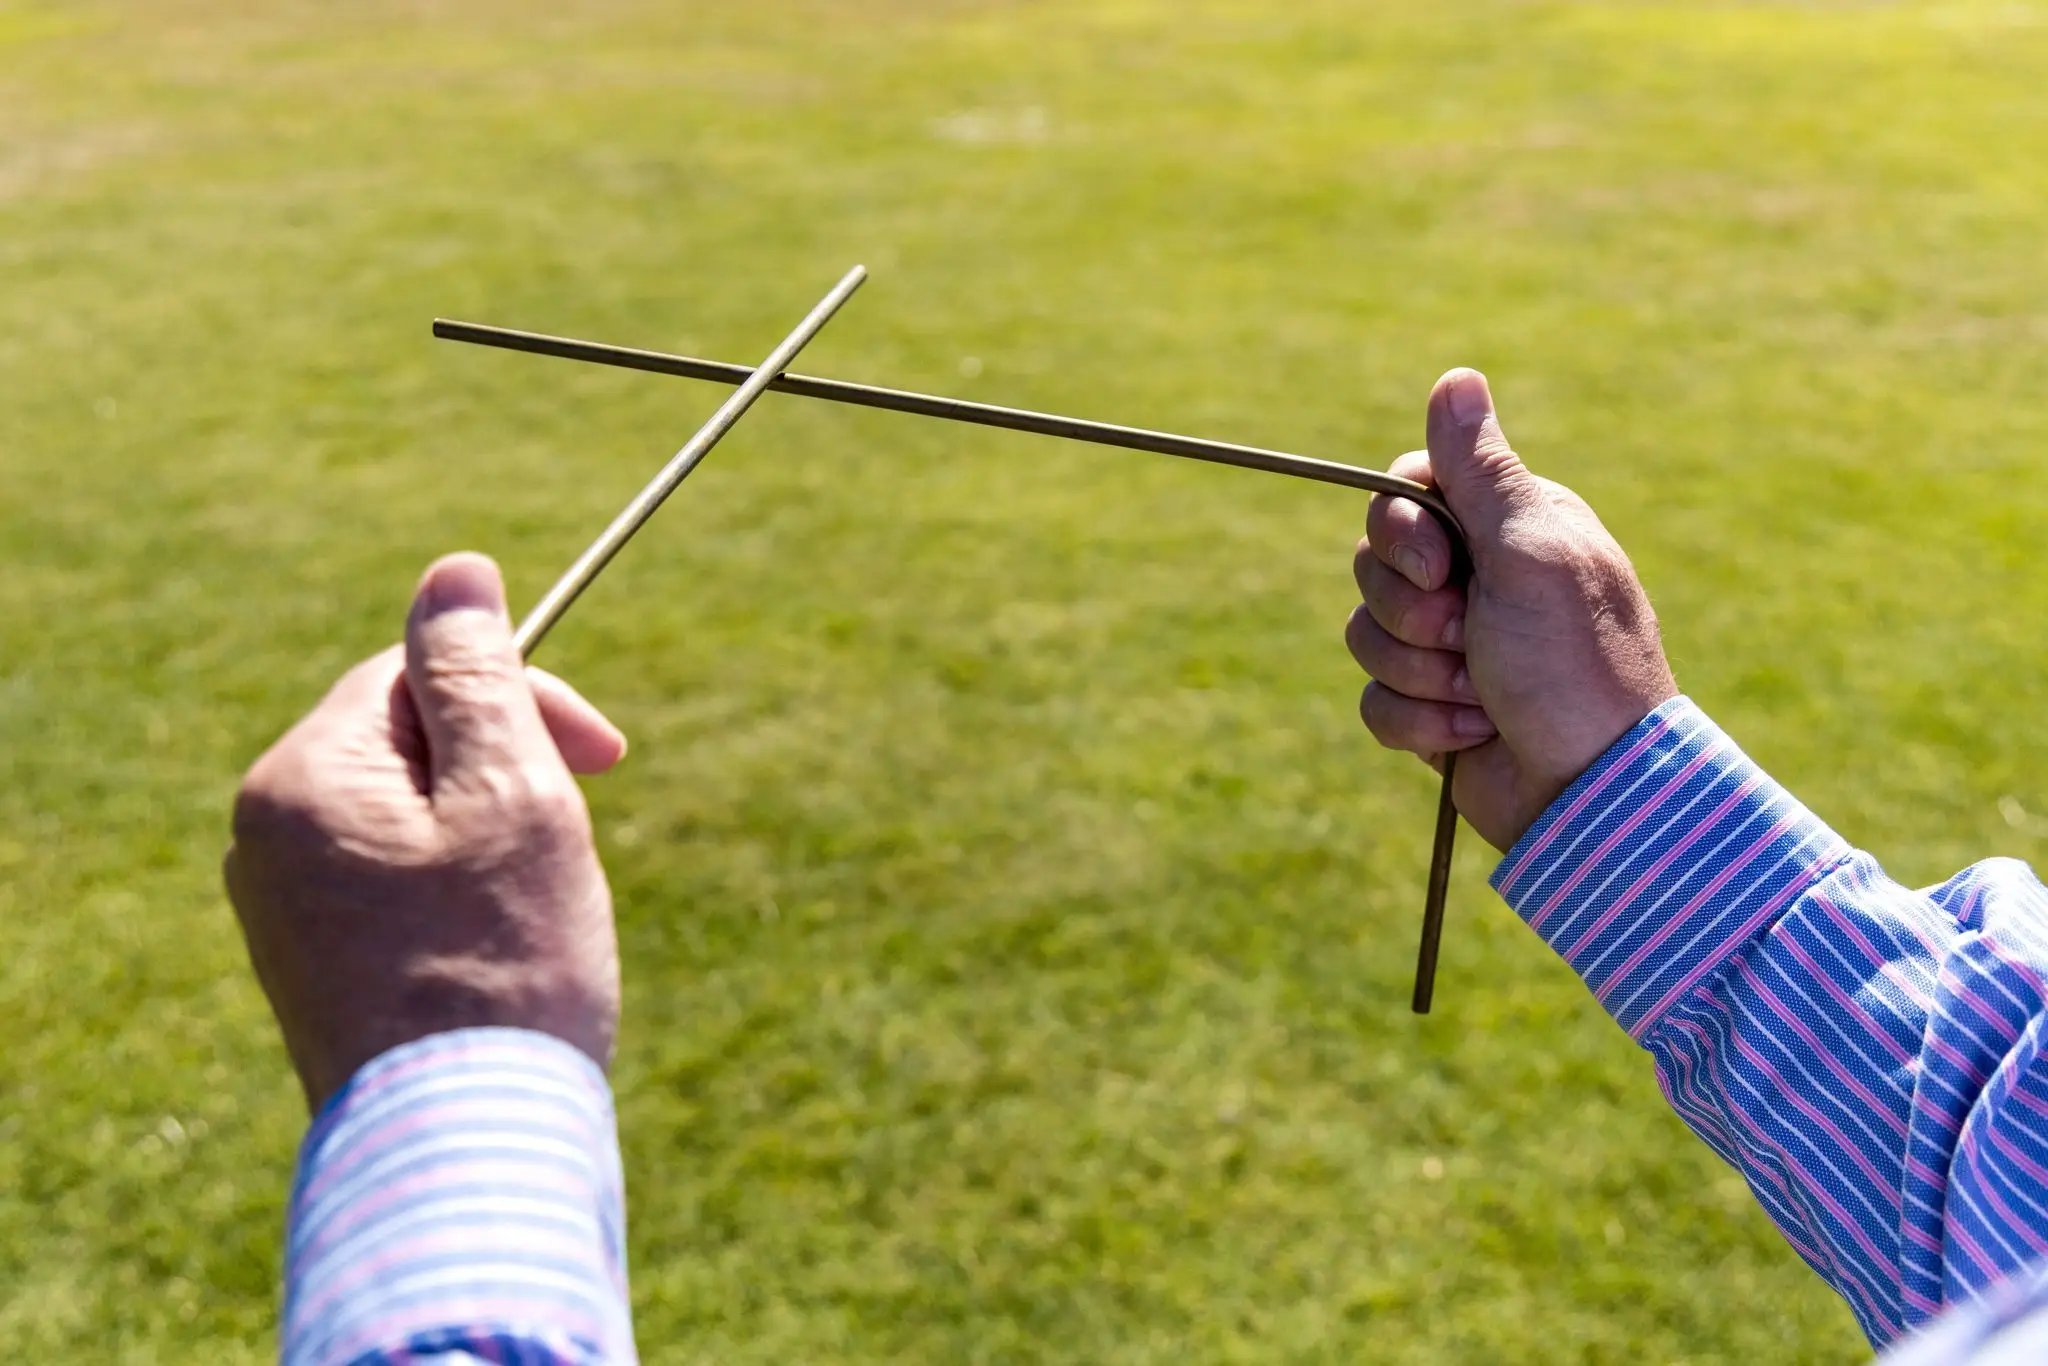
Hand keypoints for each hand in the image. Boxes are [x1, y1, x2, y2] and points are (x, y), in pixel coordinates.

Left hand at [225, 553, 628, 1111]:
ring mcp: (282, 910)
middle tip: (583, 832)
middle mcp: (267, 837)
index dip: (523, 697)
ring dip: (493, 831)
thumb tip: (455, 568)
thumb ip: (480, 675)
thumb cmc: (504, 969)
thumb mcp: (512, 793)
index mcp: (304, 779)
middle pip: (408, 741)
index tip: (610, 754)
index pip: (416, 675)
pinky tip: (508, 948)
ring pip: (409, 813)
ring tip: (544, 905)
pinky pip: (394, 880)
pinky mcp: (314, 968)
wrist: (463, 1153)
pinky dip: (464, 890)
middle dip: (508, 768)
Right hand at [1346, 369, 1676, 851]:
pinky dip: (1419, 723)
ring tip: (1482, 695)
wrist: (1593, 793)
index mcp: (1508, 525)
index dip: (1400, 531)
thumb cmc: (1573, 664)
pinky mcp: (1431, 709)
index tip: (1439, 564)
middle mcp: (1478, 577)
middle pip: (1374, 565)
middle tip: (1471, 636)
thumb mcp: (1530, 552)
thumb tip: (1456, 375)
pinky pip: (1374, 699)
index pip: (1405, 490)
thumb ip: (1482, 471)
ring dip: (1419, 673)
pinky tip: (1474, 735)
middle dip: (1412, 613)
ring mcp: (1452, 646)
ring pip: (1366, 635)